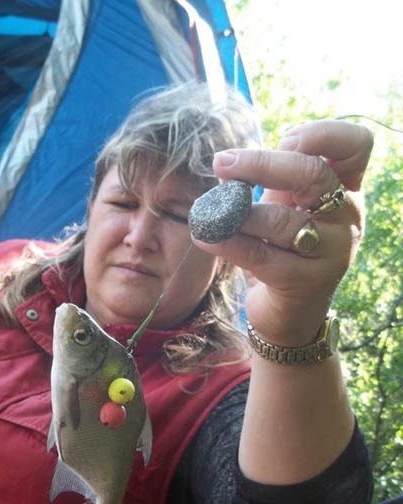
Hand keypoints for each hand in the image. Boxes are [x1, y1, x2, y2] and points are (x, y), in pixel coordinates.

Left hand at [193, 120, 373, 346]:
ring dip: (237, 212)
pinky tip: (204, 236)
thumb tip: (230, 160)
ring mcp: (330, 253)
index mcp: (346, 190)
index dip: (321, 134)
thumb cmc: (285, 250)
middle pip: (314, 175)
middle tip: (222, 163)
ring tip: (206, 210)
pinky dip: (227, 242)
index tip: (284, 140)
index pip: (355, 146)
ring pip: (282, 221)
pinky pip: (260, 256)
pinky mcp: (303, 283)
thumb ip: (270, 178)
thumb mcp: (284, 206)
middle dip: (262, 164)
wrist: (289, 313)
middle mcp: (347, 218)